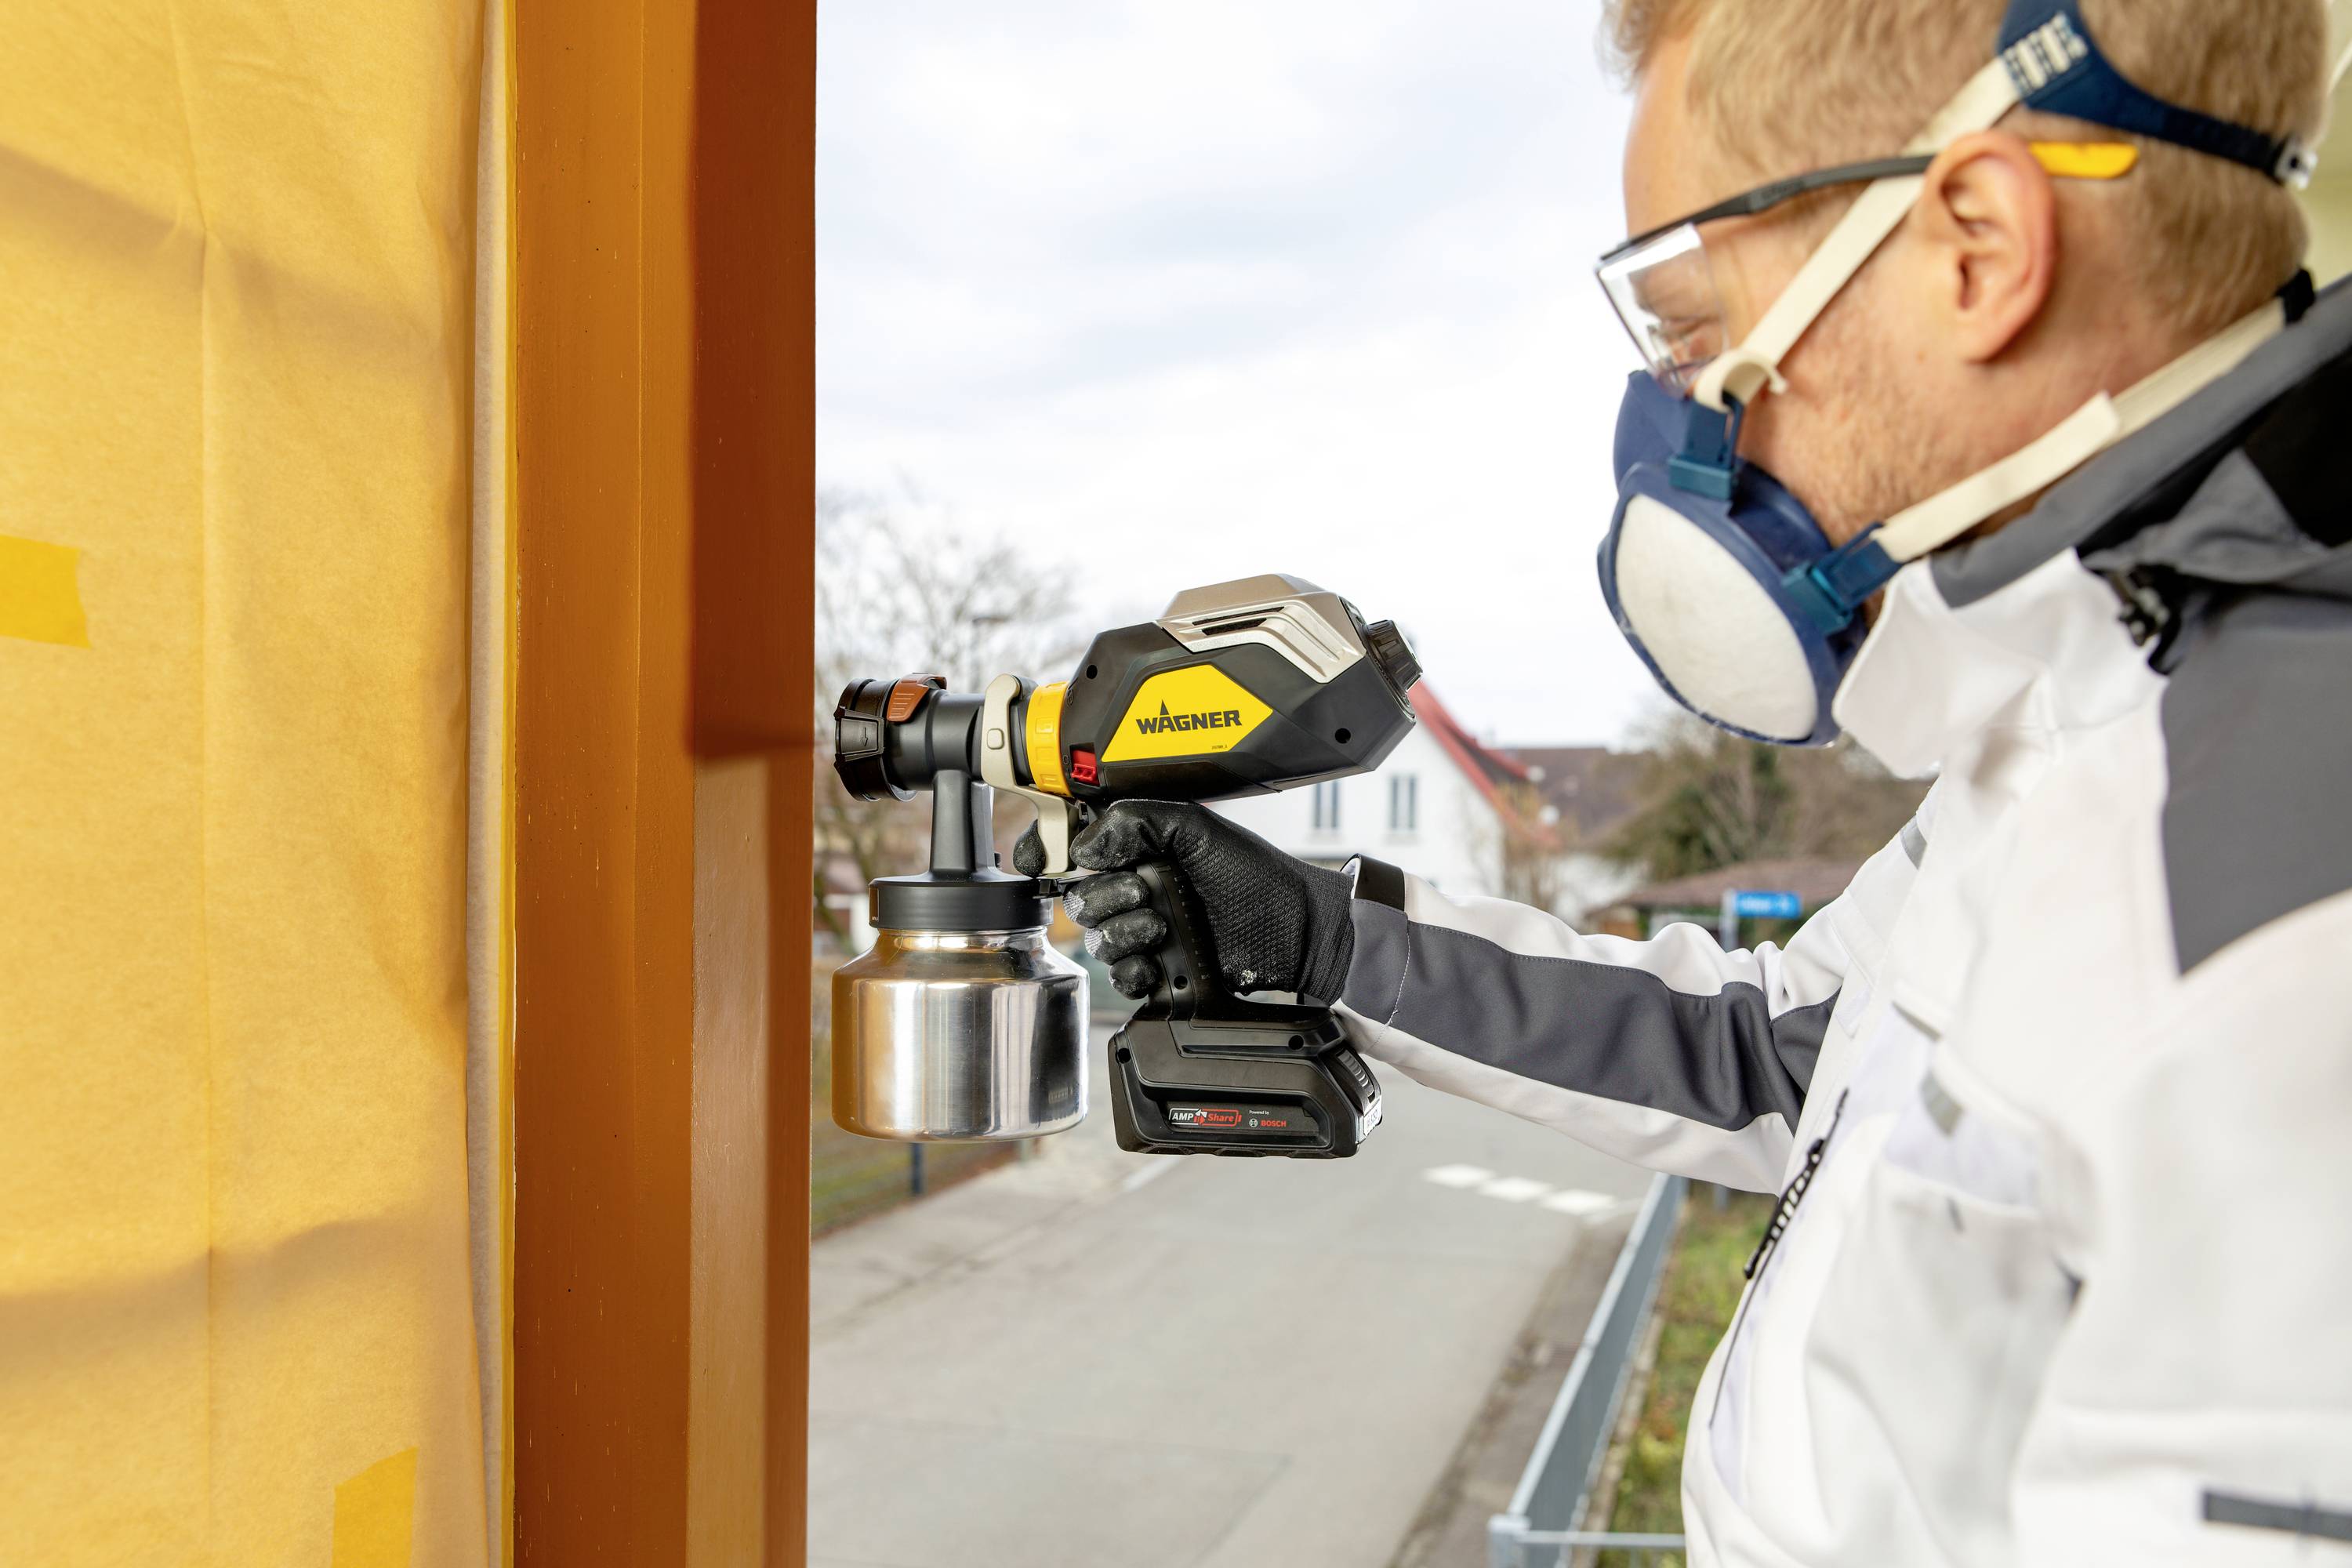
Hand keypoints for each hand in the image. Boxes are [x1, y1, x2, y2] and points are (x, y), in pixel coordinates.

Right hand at [1016, 801, 1355, 1001]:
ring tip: (1163, 927)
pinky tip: (1159, 962)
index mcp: (1142, 849)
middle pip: (1079, 898)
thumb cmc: (1258, 877)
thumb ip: (1136, 821)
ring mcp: (1147, 931)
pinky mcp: (1159, 971)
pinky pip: (1119, 978)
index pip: (1077, 847)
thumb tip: (1083, 844)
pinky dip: (1133, 972)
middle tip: (1146, 892)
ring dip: (1123, 934)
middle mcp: (1139, 887)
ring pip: (1096, 939)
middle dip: (1107, 897)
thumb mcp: (1198, 829)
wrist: (1297, 933)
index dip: (1051, 853)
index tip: (1044, 861)